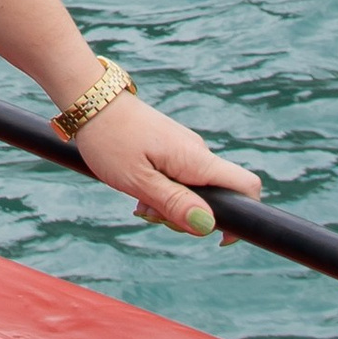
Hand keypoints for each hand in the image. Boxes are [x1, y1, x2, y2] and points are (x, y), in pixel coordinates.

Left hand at [72, 90, 260, 236]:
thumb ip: (174, 203)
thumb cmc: (110, 139)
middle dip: (188, 216)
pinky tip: (137, 190)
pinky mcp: (171, 148)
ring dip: (169, 205)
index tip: (217, 238)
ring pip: (193, 190)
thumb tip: (208, 226)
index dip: (243, 215)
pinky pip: (178, 178)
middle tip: (151, 214)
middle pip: (216, 197)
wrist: (91, 100)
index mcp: (196, 160)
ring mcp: (185, 150)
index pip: (246, 185)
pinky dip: (162, 191)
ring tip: (137, 202)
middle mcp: (197, 153)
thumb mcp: (138, 180)